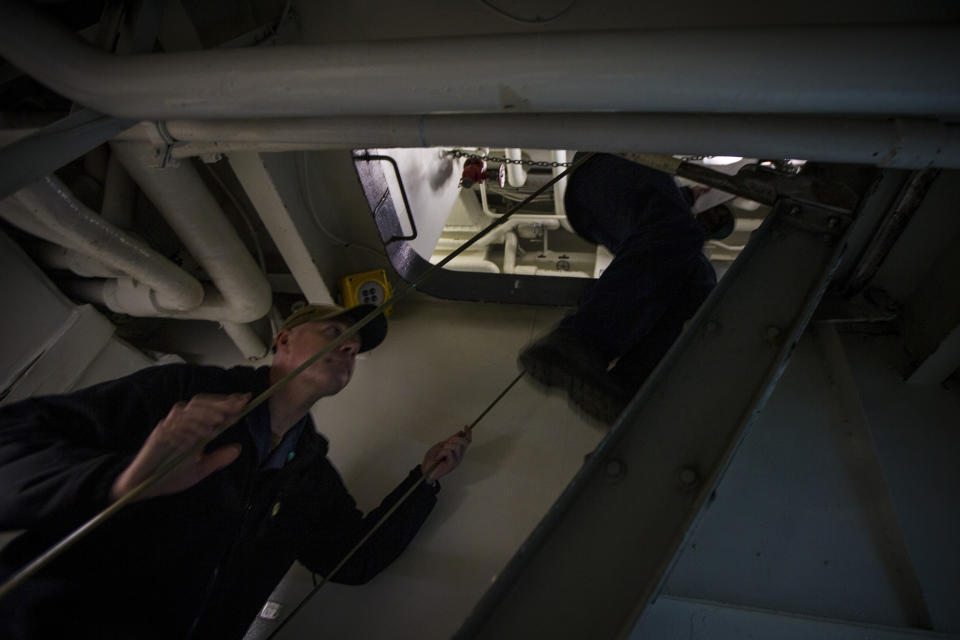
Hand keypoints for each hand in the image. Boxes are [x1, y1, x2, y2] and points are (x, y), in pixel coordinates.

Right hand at [110, 393, 249, 501]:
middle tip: (237, 405)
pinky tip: (202, 433)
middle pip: (200, 404)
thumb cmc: (171, 475)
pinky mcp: (158, 436)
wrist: (145, 487)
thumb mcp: (200, 469)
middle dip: (220, 403)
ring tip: (221, 418)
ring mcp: (169, 427)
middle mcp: (180, 423)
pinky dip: (189, 427)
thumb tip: (238, 449)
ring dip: (206, 413)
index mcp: (192, 427)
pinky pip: (174, 426)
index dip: (228, 402)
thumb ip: (217, 459)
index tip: (246, 399)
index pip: (211, 408)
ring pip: (188, 411)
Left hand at [421, 425, 471, 483]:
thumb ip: (450, 440)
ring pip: (456, 446)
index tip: (466, 426)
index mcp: (457, 452)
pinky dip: (442, 452)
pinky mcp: (453, 463)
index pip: (467, 442)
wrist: (426, 470)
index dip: (468, 433)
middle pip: (464, 442)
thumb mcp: (441, 446)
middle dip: (454, 439)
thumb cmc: (432, 458)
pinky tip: (438, 457)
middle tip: (445, 444)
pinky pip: (449, 452)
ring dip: (446, 447)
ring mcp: (457, 460)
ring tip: (440, 453)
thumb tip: (460, 432)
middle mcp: (459, 456)